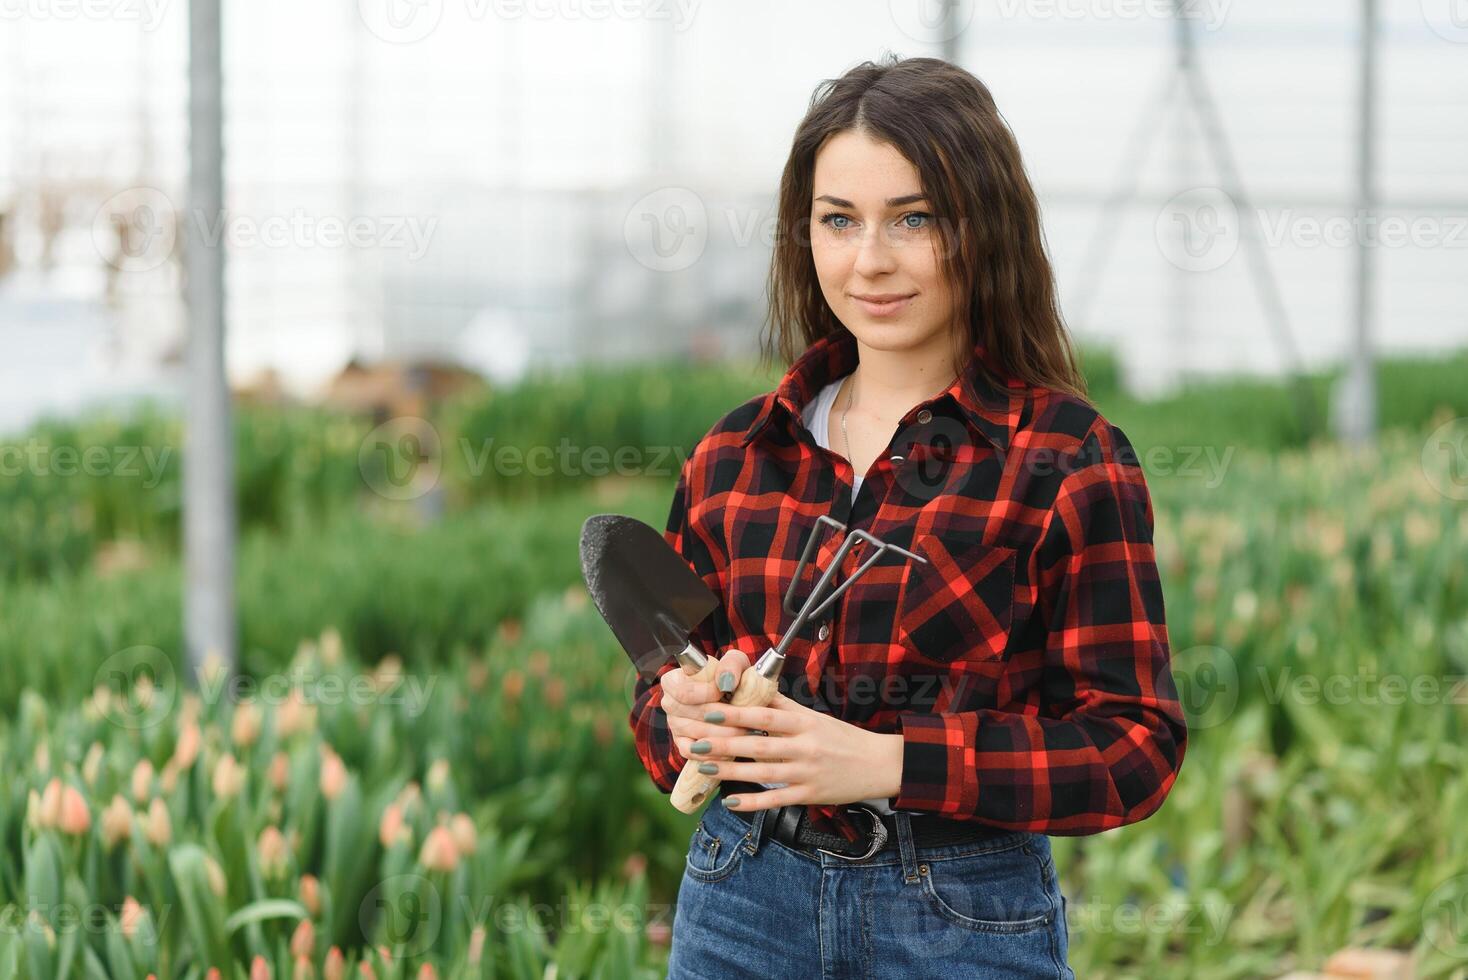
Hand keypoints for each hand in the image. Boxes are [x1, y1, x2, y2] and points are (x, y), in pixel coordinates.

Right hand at [659, 649, 756, 759]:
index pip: (683, 692)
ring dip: (725, 736)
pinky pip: (695, 753)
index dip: (706, 693)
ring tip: (747, 732)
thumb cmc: (732, 676)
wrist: (734, 696)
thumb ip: (730, 666)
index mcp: (673, 681)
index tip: (726, 691)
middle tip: (747, 719)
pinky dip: (714, 753)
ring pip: (698, 735)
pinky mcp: (683, 744)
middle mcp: (669, 703)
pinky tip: (733, 749)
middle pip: (692, 716)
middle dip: (723, 718)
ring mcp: (674, 726)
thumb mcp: (735, 663)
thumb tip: (726, 682)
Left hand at [684, 690, 904, 810]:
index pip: (765, 717)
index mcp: (804, 724)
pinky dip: (752, 802)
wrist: (877, 765)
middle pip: (758, 746)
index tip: (710, 710)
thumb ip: (784, 706)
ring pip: (762, 773)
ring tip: (703, 767)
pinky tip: (730, 801)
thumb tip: (753, 687)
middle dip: (724, 744)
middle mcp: (804, 748)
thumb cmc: (841, 737)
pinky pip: (776, 800)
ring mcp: (806, 774)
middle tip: (695, 742)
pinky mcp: (809, 796)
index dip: (737, 714)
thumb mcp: (814, 716)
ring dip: (730, 771)